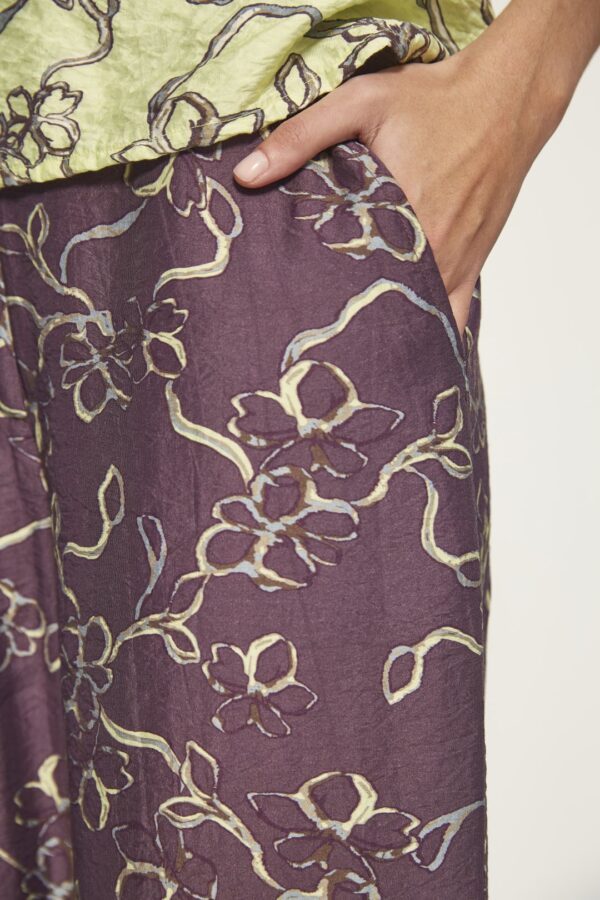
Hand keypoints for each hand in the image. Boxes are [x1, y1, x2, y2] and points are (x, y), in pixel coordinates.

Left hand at [233, 1, 585, 337]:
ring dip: (388, 335)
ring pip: (419, 321)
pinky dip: (432, 332)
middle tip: (315, 349)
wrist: (506, 99)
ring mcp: (457, 265)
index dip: (320, 311)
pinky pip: (454, 316)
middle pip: (383, 310)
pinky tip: (409, 351)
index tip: (294, 335)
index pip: (350, 285)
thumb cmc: (435, 100)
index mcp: (400, 223)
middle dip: (350, 330)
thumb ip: (299, 138)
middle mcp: (434, 255)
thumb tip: (246, 177)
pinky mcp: (473, 265)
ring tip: (353, 358)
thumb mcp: (359, 104)